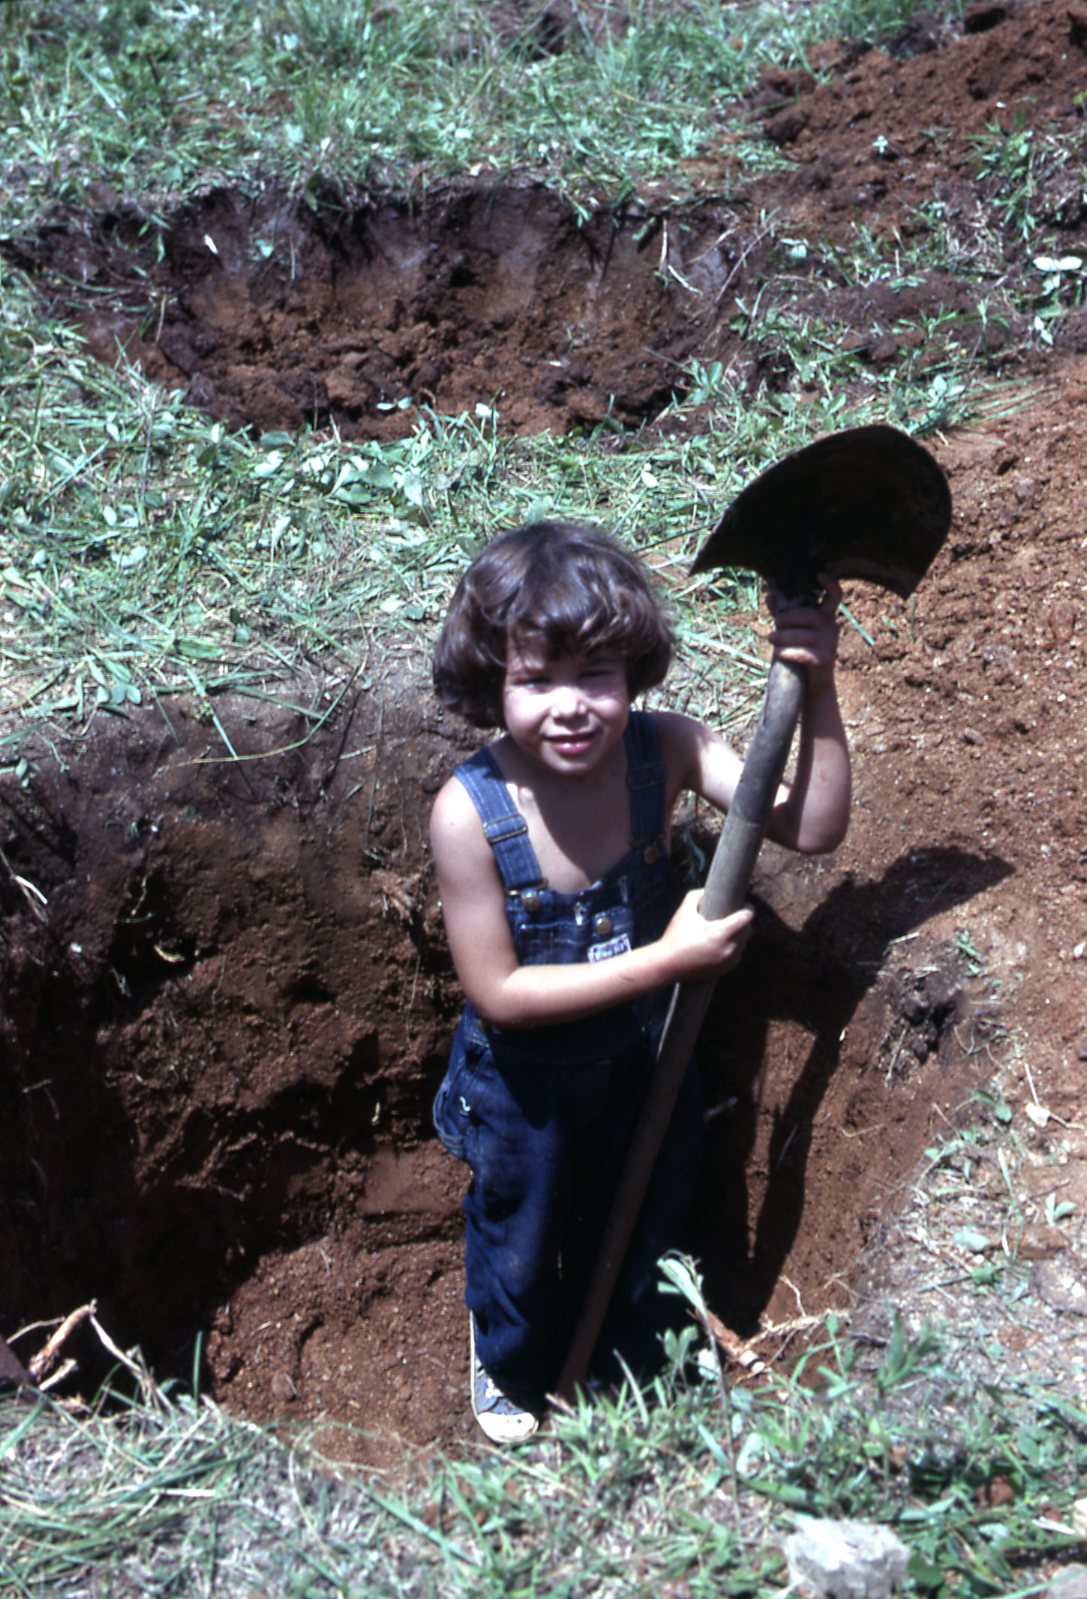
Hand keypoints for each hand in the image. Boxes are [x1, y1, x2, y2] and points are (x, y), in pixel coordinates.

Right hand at [659, 891, 754, 981]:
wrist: (667, 964)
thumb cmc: (675, 936)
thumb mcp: (684, 911)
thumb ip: (697, 895)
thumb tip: (708, 891)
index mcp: (720, 933)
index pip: (746, 918)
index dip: (748, 908)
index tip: (745, 904)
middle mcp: (727, 949)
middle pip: (748, 931)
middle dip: (744, 922)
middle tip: (735, 915)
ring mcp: (727, 962)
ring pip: (743, 944)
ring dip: (740, 936)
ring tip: (729, 929)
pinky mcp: (724, 970)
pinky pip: (737, 956)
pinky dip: (734, 948)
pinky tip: (725, 944)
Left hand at [766, 573, 841, 692]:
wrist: (812, 683)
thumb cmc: (802, 651)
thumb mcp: (793, 630)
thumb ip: (783, 612)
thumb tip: (769, 594)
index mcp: (826, 615)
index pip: (835, 595)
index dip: (830, 584)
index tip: (819, 574)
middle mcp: (832, 627)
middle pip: (809, 615)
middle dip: (788, 618)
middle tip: (774, 623)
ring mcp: (830, 643)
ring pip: (804, 635)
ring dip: (783, 636)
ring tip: (770, 638)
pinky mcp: (824, 660)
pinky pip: (803, 653)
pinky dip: (788, 652)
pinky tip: (778, 653)